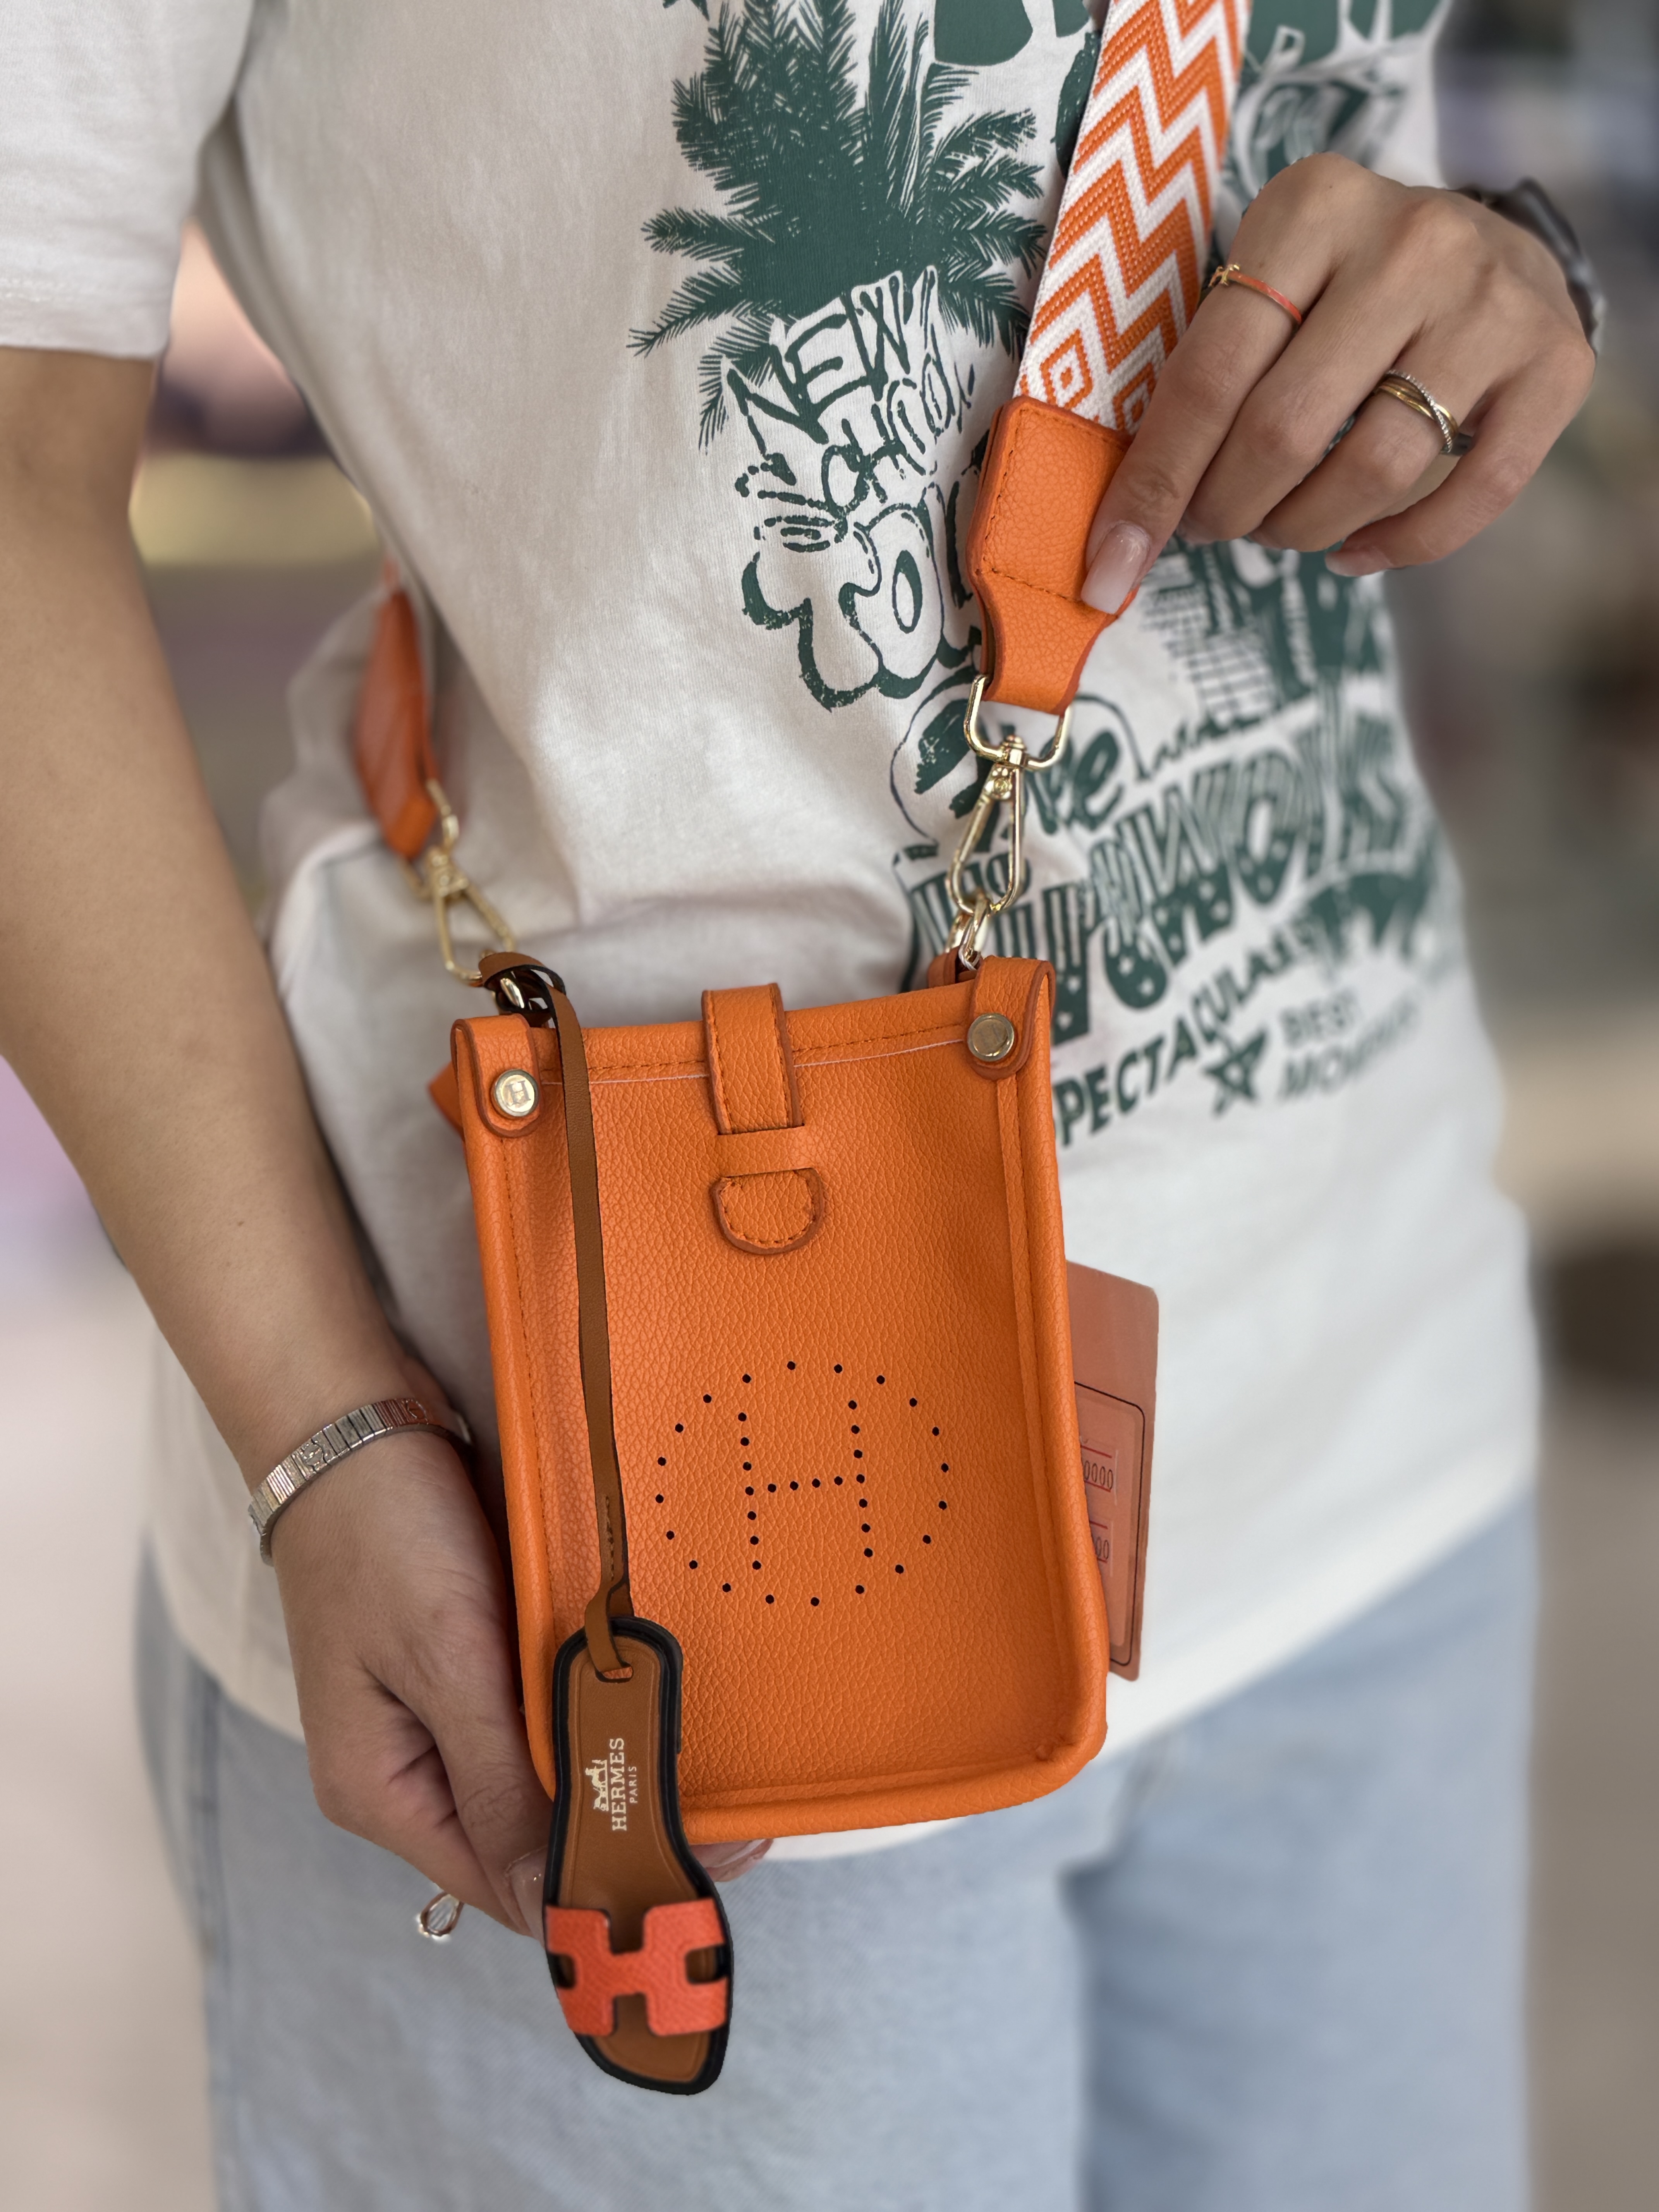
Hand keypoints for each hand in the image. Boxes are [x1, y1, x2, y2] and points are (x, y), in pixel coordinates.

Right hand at [272, 1432, 769, 1933]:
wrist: (349, 1419)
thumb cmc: (381, 1530)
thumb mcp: (444, 1660)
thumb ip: (500, 1781)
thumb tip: (552, 1905)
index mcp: (384, 1794)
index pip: (509, 1887)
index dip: (603, 1888)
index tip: (704, 1869)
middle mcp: (413, 1773)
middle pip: (533, 1841)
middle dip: (625, 1831)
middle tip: (734, 1818)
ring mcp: (442, 1717)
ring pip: (548, 1779)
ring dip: (619, 1772)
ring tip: (712, 1768)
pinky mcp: (471, 1664)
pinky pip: (544, 1716)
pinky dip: (596, 1713)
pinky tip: (658, 1703)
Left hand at [1080, 152, 1594, 608]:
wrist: (1489, 248)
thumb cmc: (1344, 285)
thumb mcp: (1268, 283)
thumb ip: (1202, 374)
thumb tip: (1125, 522)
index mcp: (1313, 207)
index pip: (1209, 375)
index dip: (1154, 486)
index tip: (1109, 565)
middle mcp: (1410, 242)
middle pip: (1284, 431)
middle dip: (1226, 509)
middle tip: (1213, 525)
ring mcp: (1492, 302)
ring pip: (1372, 470)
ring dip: (1302, 529)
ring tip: (1279, 527)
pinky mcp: (1554, 364)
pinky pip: (1470, 495)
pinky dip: (1399, 546)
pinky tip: (1355, 550)